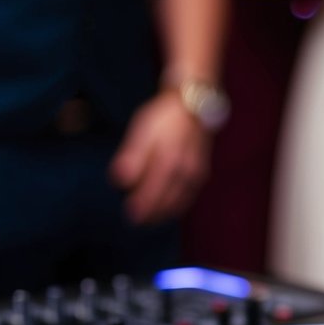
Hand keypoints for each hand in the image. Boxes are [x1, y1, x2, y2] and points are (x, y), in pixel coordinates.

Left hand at [110, 92, 209, 224]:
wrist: (194, 102)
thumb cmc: (165, 115)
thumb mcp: (143, 130)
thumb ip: (133, 157)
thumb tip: (120, 181)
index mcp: (168, 162)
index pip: (153, 193)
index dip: (141, 207)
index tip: (129, 217)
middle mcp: (185, 172)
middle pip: (168, 201)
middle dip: (153, 214)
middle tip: (137, 222)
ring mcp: (197, 172)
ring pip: (181, 200)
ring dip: (166, 212)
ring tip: (153, 219)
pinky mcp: (202, 169)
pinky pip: (190, 194)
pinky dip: (180, 204)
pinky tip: (172, 204)